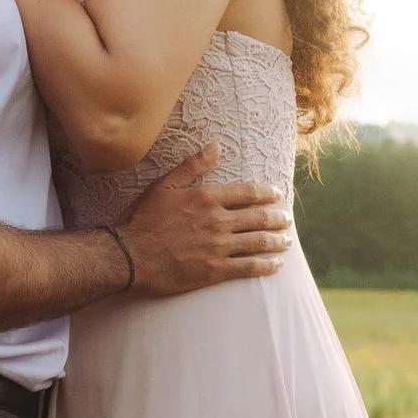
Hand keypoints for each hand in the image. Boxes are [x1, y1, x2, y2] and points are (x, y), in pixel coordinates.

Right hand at [118, 145, 292, 295]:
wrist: (131, 256)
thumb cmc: (144, 219)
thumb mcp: (165, 186)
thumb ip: (193, 166)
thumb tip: (216, 146)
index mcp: (207, 198)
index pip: (248, 192)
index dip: (267, 193)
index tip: (277, 195)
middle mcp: (217, 221)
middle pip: (259, 218)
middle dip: (278, 218)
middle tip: (287, 219)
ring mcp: (218, 247)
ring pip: (258, 242)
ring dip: (277, 241)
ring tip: (286, 241)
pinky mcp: (215, 270)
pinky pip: (249, 267)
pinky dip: (266, 265)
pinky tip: (276, 264)